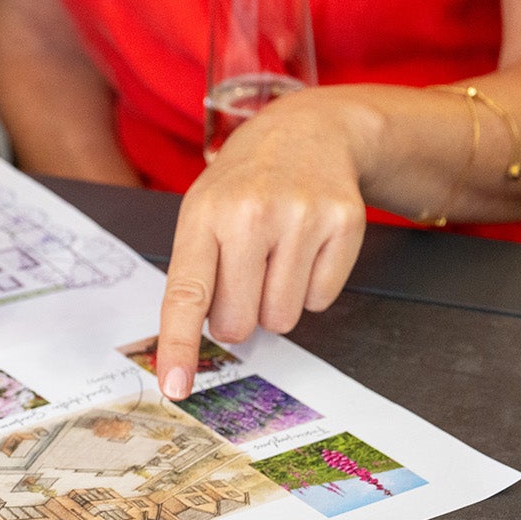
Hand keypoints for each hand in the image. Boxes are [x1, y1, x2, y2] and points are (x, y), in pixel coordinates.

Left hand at [153, 91, 370, 398]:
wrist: (308, 131)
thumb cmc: (244, 185)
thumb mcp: (203, 214)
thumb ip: (193, 277)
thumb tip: (191, 351)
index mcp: (205, 215)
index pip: (187, 295)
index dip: (180, 346)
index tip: (175, 388)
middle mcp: (252, 214)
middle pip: (239, 323)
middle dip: (238, 316)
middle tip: (243, 275)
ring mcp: (303, 217)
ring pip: (283, 319)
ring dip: (276, 303)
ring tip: (275, 255)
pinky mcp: (345, 224)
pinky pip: (320, 301)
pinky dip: (311, 286)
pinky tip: (306, 246)